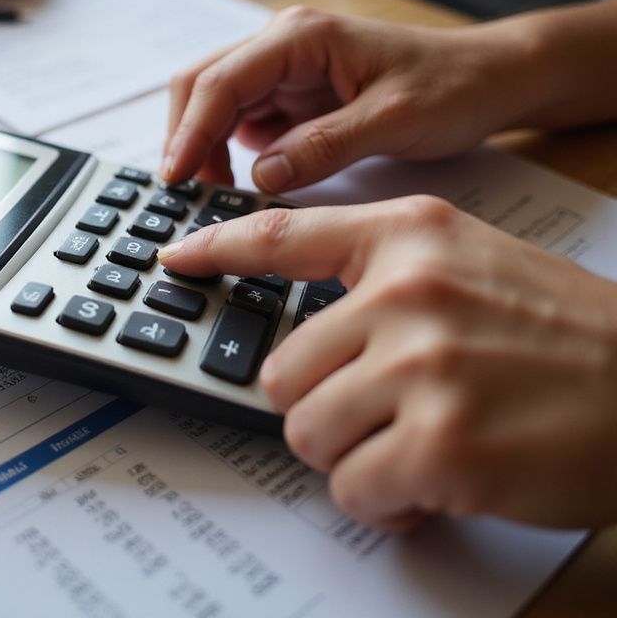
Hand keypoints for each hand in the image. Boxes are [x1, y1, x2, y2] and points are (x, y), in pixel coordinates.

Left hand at [158, 198, 616, 530]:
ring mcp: (421, 366)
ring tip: (416, 444)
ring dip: (353, 453)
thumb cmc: (561, 328)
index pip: (282, 235)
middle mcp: (405, 292)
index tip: (175, 257)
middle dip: (322, 404)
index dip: (216, 247)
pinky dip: (387, 500)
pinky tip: (437, 483)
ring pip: (308, 431)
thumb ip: (380, 274)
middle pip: (283, 369)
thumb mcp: (466, 261)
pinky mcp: (441, 445)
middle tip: (381, 412)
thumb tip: (303, 326)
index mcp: (407, 237)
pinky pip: (355, 488)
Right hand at [162, 6, 534, 191]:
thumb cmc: (452, 87)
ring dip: (205, 146)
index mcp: (301, 37)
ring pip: (218, 104)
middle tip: (185, 192)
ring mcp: (286, 71)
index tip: (176, 177)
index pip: (222, 80)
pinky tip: (236, 184)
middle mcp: (283, 46)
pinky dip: (230, 152)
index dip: (191, 130)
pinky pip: (246, 122)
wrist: (490, 79)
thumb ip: (324, 145)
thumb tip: (262, 177)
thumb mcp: (394, 119)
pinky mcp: (294, 97)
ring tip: (210, 194)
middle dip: (186, 136)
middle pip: (204, 85)